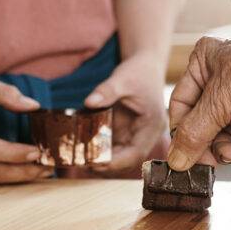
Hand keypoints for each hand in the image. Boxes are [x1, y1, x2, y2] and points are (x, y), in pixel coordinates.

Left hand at [85, 55, 166, 174]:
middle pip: (127, 159)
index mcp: (152, 125)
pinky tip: (82, 147)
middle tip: (81, 163)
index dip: (117, 162)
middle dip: (106, 164)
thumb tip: (88, 102)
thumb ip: (107, 91)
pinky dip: (98, 148)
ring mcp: (136, 135)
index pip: (137, 153)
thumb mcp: (123, 78)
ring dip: (101, 158)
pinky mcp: (126, 132)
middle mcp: (146, 135)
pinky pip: (113, 146)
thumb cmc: (139, 71)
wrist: (145, 65)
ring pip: (119, 155)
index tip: (95, 163)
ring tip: (78, 158)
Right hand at [166, 36, 230, 170]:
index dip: (182, 132)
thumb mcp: (218, 105)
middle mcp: (220, 81)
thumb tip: (175, 162)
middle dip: (213, 145)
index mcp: (203, 64)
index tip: (184, 156)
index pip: (181, 105)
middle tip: (219, 159)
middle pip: (203, 126)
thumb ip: (193, 134)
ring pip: (225, 136)